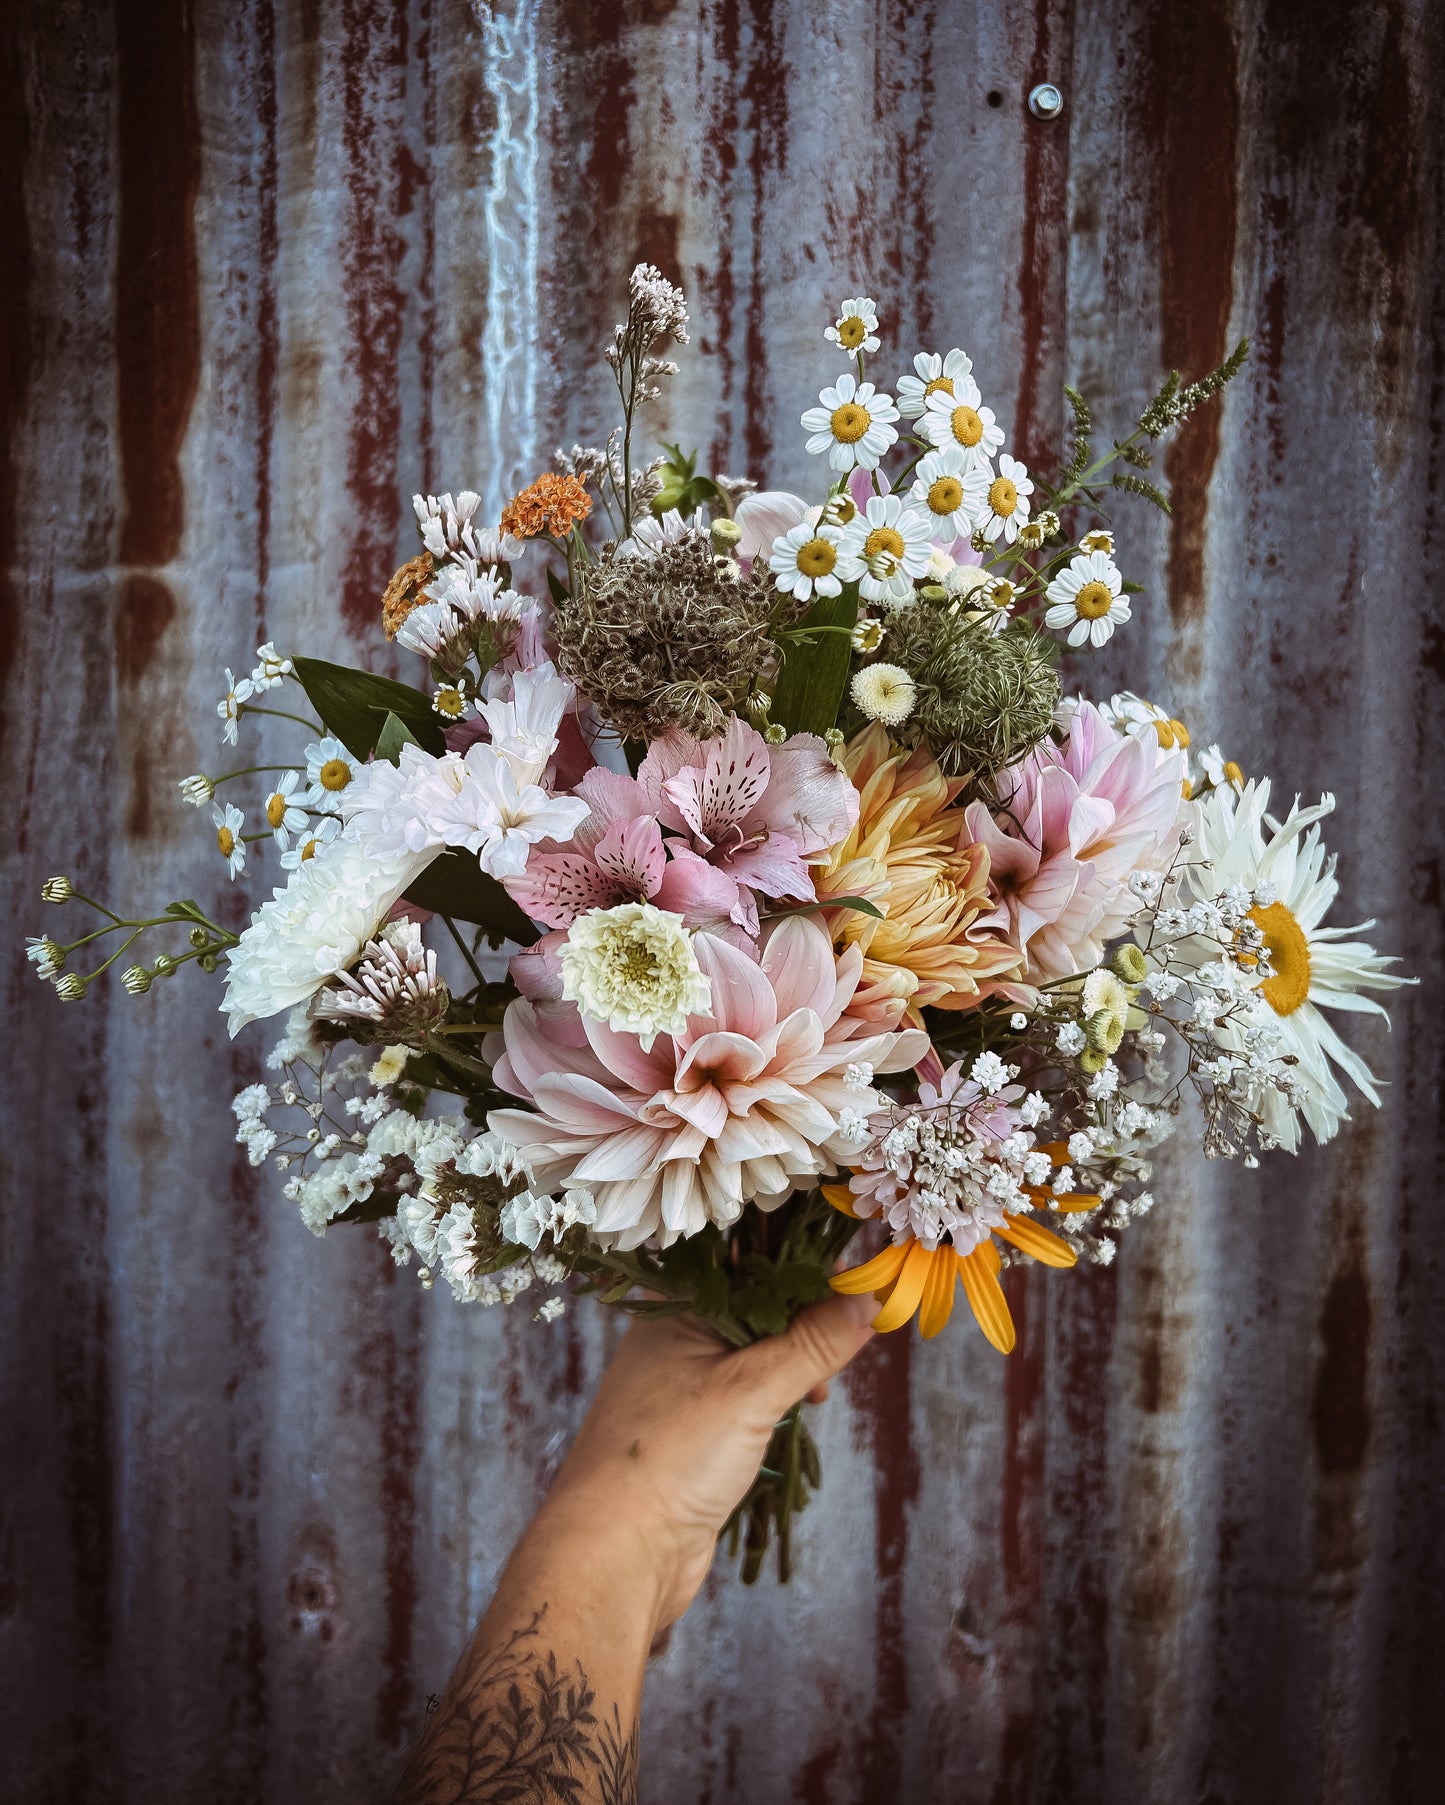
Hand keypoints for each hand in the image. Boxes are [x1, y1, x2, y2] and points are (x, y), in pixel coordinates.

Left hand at [539, 1293, 877, 1630]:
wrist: (616, 1555)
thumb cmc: (670, 1457)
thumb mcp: (752, 1389)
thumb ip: (814, 1341)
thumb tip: (867, 1299)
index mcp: (673, 1306)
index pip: (747, 1260)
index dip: (801, 1263)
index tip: (854, 1276)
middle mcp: (675, 1336)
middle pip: (757, 1303)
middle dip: (807, 1316)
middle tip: (849, 1333)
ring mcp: (684, 1384)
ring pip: (757, 1350)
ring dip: (798, 1359)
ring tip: (823, 1385)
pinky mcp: (697, 1429)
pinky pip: (750, 1392)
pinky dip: (782, 1394)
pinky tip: (804, 1409)